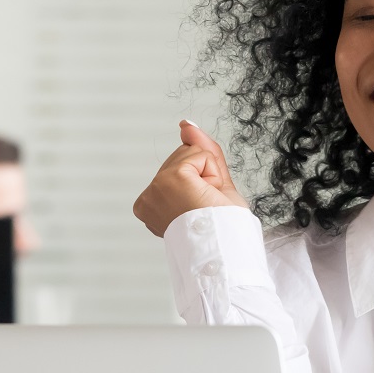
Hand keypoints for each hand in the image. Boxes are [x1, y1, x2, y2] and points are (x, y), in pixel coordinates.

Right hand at [132, 120, 248, 236]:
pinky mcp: (172, 178)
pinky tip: (206, 194)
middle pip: (183, 157)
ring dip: (209, 176)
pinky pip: (200, 154)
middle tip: (206, 206)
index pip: (180, 168)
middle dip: (204, 176)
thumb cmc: (222, 228)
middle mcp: (148, 198)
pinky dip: (212, 172)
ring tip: (205, 203)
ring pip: (190, 153)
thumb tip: (186, 125)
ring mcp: (157, 187)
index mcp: (152, 205)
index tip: (199, 210)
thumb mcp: (214, 183)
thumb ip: (199, 150)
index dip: (202, 183)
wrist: (226, 248)